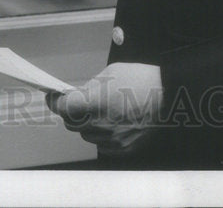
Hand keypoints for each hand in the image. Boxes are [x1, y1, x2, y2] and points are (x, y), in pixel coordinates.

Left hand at [47, 63, 163, 157]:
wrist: (169, 93)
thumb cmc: (140, 79)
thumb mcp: (108, 74)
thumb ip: (88, 89)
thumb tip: (75, 97)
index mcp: (94, 102)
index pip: (63, 108)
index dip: (55, 102)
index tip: (54, 97)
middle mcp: (101, 124)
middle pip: (71, 123)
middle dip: (71, 112)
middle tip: (78, 102)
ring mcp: (112, 139)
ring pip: (86, 135)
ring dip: (86, 124)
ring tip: (101, 110)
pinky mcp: (123, 148)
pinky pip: (102, 144)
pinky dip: (102, 134)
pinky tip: (113, 121)